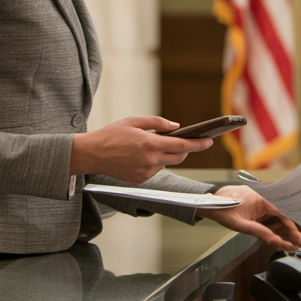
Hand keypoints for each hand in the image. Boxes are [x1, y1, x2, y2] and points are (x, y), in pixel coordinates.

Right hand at [70, 116, 210, 182]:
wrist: (91, 154)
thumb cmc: (112, 134)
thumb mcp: (135, 121)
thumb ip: (158, 122)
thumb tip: (176, 127)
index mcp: (149, 144)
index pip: (182, 145)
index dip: (198, 144)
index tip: (209, 141)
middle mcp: (150, 160)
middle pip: (179, 156)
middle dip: (185, 149)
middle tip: (185, 140)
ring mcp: (145, 172)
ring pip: (167, 163)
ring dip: (166, 155)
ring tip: (153, 145)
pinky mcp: (140, 180)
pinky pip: (155, 170)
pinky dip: (155, 162)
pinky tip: (142, 156)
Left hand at [201, 185, 300, 250]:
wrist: (212, 202)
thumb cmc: (224, 210)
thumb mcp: (241, 225)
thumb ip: (259, 232)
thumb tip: (273, 240)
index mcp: (262, 199)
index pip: (283, 213)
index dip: (291, 227)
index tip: (297, 238)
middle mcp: (264, 198)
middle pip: (282, 215)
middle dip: (290, 231)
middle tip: (299, 243)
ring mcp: (261, 202)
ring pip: (276, 217)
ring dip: (282, 229)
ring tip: (291, 242)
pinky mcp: (257, 206)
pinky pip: (268, 216)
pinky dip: (272, 226)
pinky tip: (277, 236)